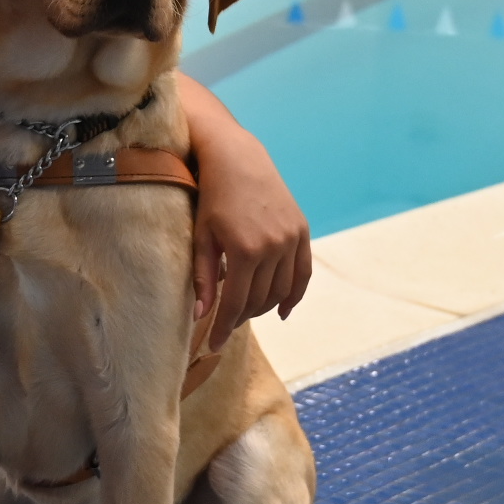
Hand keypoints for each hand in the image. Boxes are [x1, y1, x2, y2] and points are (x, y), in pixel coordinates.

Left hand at [191, 118, 311, 355]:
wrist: (237, 158)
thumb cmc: (211, 197)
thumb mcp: (202, 237)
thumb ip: (204, 278)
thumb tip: (201, 316)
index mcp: (244, 250)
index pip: (236, 303)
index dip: (224, 328)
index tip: (214, 345)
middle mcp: (273, 247)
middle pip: (260, 300)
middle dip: (241, 317)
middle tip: (226, 324)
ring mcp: (291, 238)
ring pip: (282, 290)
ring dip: (264, 308)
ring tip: (246, 313)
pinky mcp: (301, 230)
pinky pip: (302, 273)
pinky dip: (294, 295)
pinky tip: (281, 311)